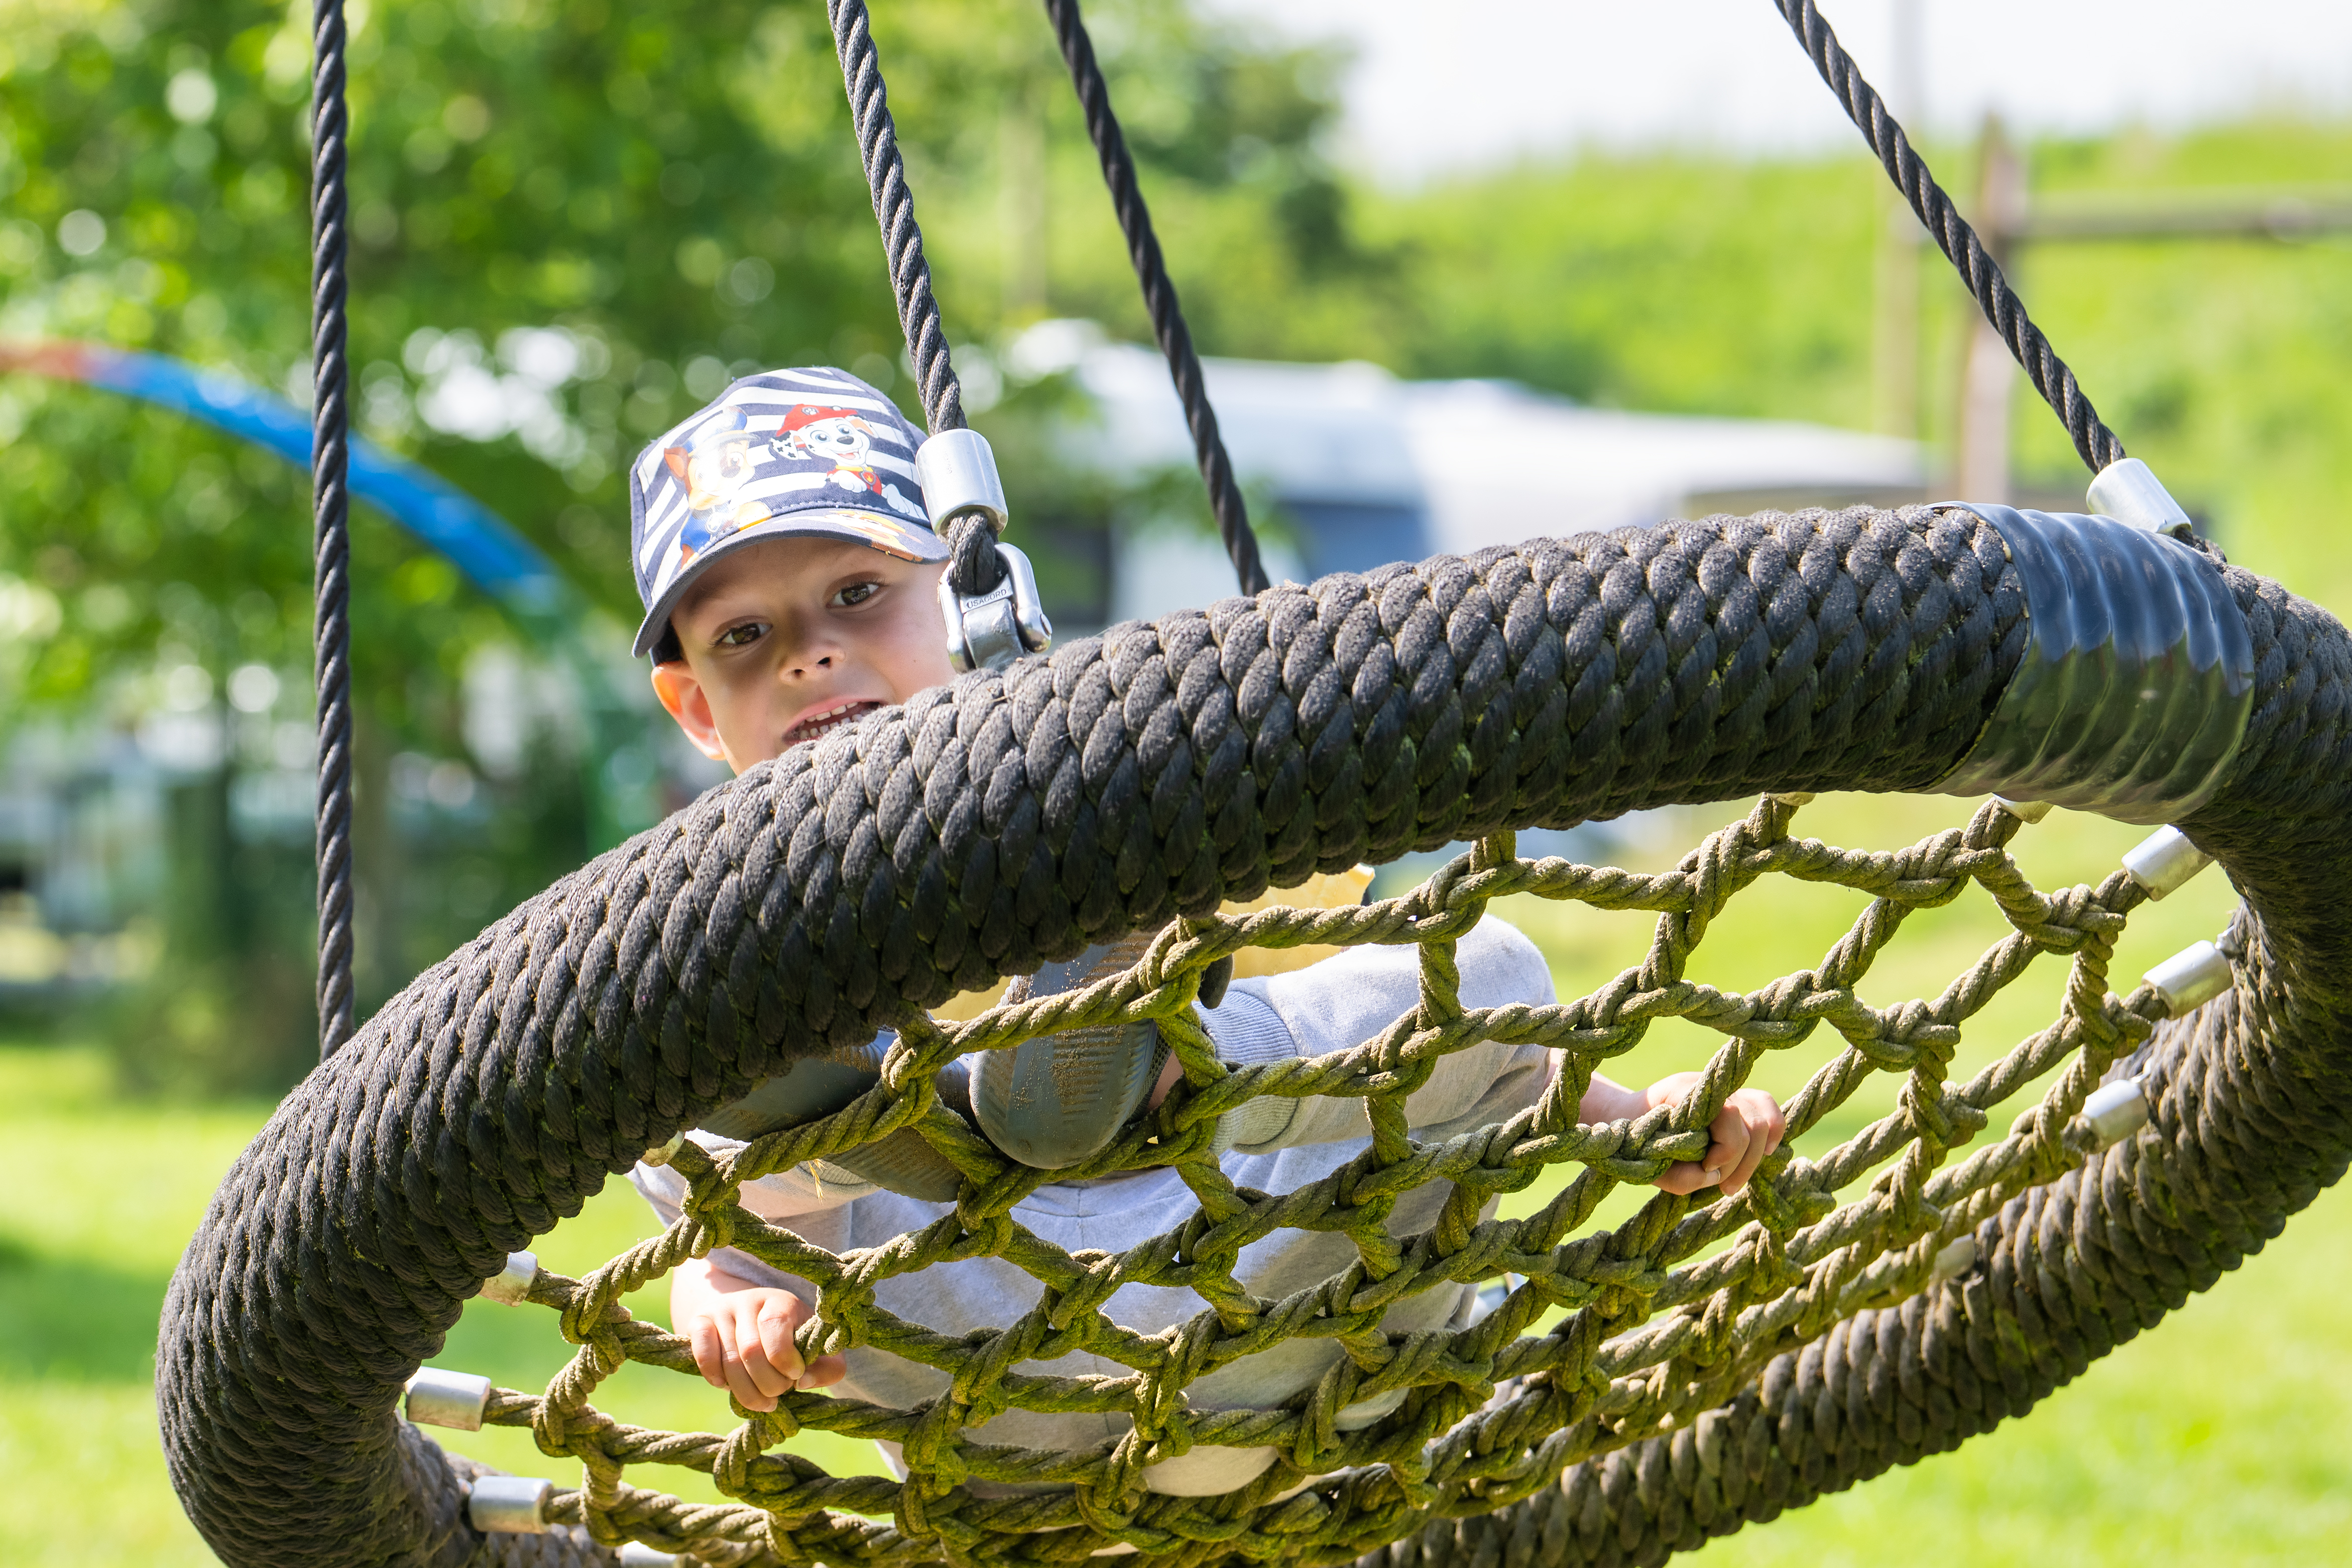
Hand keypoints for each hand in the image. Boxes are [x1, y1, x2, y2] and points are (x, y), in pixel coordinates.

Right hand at [671, 1259, 845, 1411]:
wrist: (750, 1318)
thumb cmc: (791, 1339)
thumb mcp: (816, 1350)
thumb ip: (828, 1368)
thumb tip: (803, 1382)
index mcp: (781, 1301)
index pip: (776, 1326)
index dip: (785, 1360)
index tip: (796, 1376)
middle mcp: (748, 1300)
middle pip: (751, 1352)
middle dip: (769, 1385)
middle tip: (779, 1394)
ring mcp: (721, 1310)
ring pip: (729, 1361)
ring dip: (747, 1392)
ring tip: (763, 1401)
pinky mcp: (699, 1323)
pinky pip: (703, 1355)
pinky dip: (715, 1378)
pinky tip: (727, 1386)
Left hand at [1641, 1071, 1785, 1197]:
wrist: (1626, 1119)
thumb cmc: (1636, 1143)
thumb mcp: (1649, 1165)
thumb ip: (1680, 1177)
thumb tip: (1714, 1176)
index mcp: (1685, 1092)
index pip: (1729, 1115)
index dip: (1726, 1151)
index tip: (1706, 1168)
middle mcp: (1710, 1087)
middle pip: (1753, 1123)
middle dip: (1742, 1161)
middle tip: (1723, 1186)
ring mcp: (1724, 1091)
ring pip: (1764, 1119)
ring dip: (1755, 1156)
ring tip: (1733, 1183)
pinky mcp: (1734, 1102)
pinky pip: (1766, 1109)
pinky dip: (1772, 1134)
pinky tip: (1763, 1155)